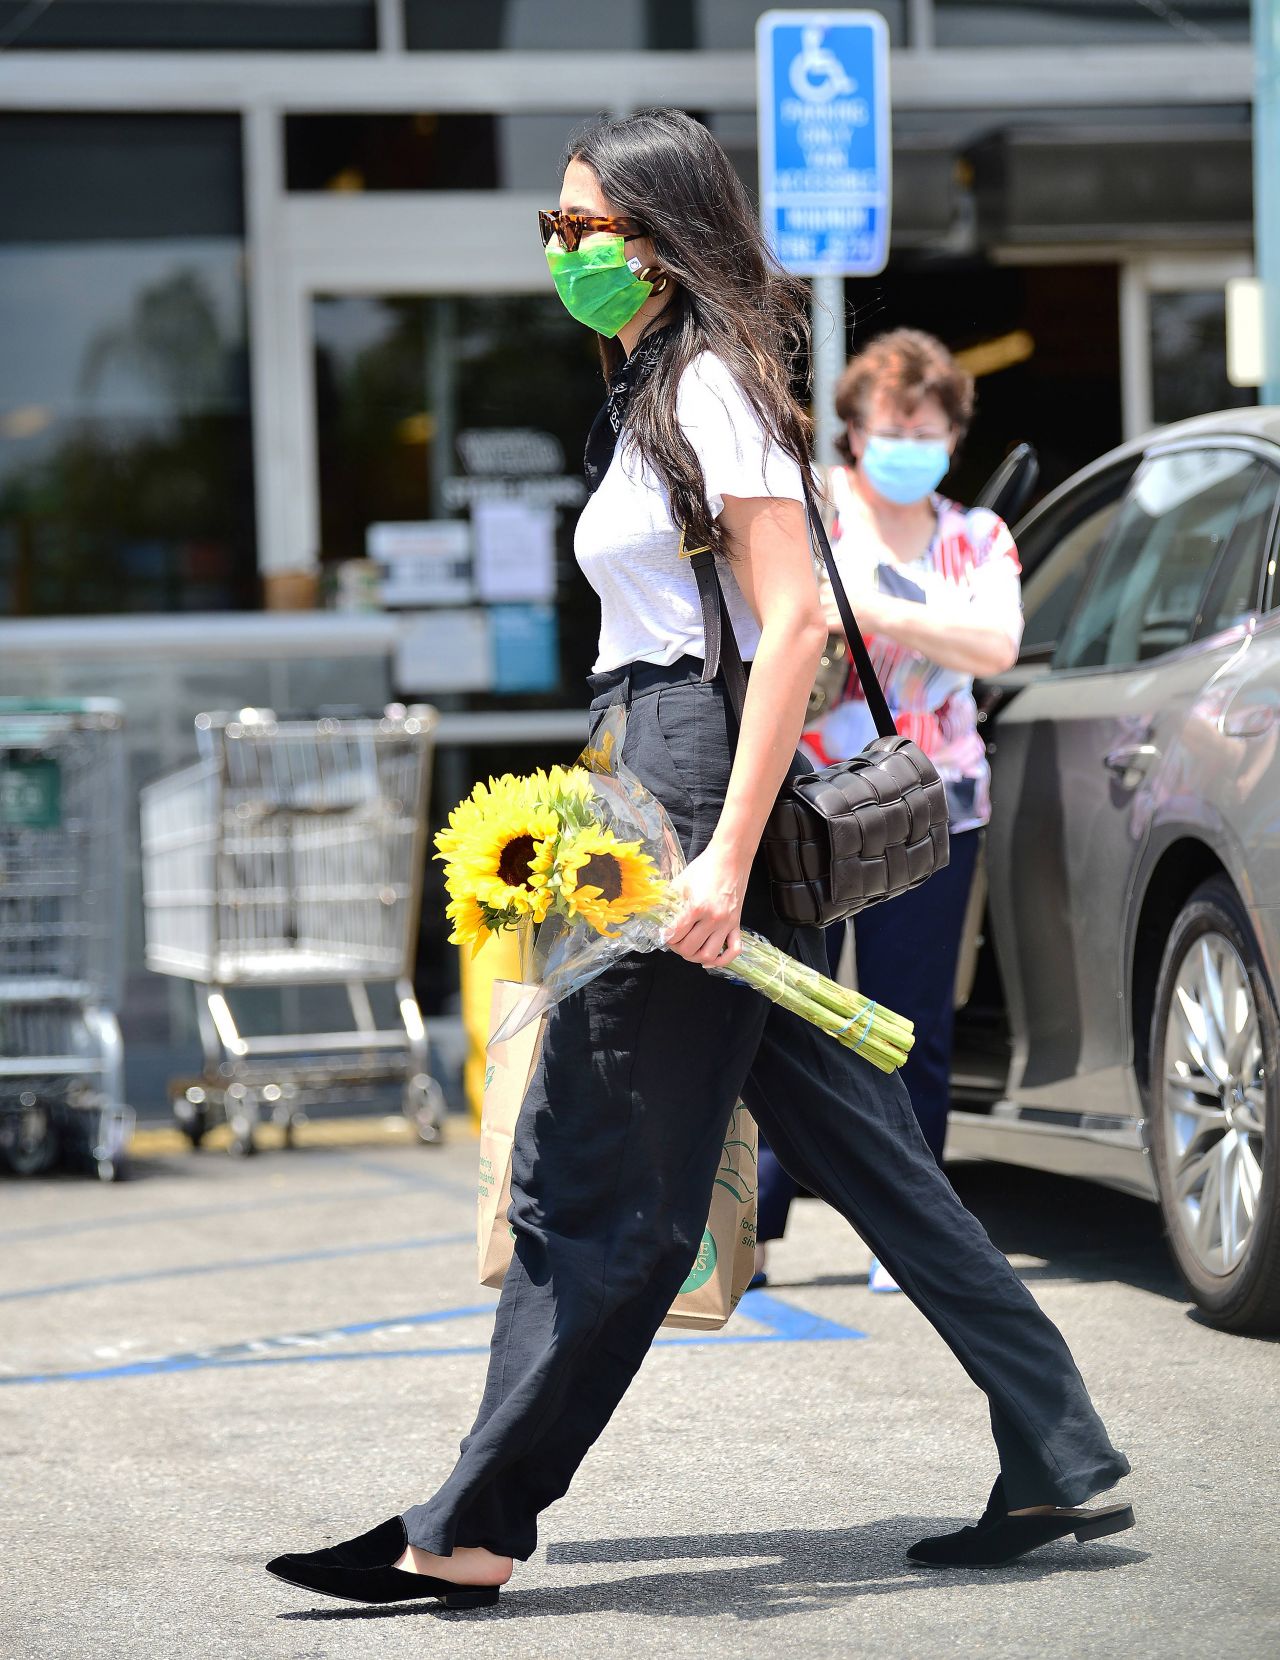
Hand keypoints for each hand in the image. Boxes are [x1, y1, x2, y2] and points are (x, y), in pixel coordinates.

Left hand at [663, 841, 749, 966]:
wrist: (730, 858)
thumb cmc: (704, 868)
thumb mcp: (680, 882)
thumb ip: (668, 902)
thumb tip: (656, 917)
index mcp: (696, 907)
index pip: (675, 935)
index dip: (665, 937)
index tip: (664, 933)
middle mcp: (713, 918)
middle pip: (689, 949)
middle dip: (677, 948)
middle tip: (674, 940)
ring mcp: (727, 923)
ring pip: (709, 955)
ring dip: (695, 956)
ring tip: (689, 948)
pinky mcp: (737, 924)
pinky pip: (734, 951)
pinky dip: (722, 961)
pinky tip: (710, 959)